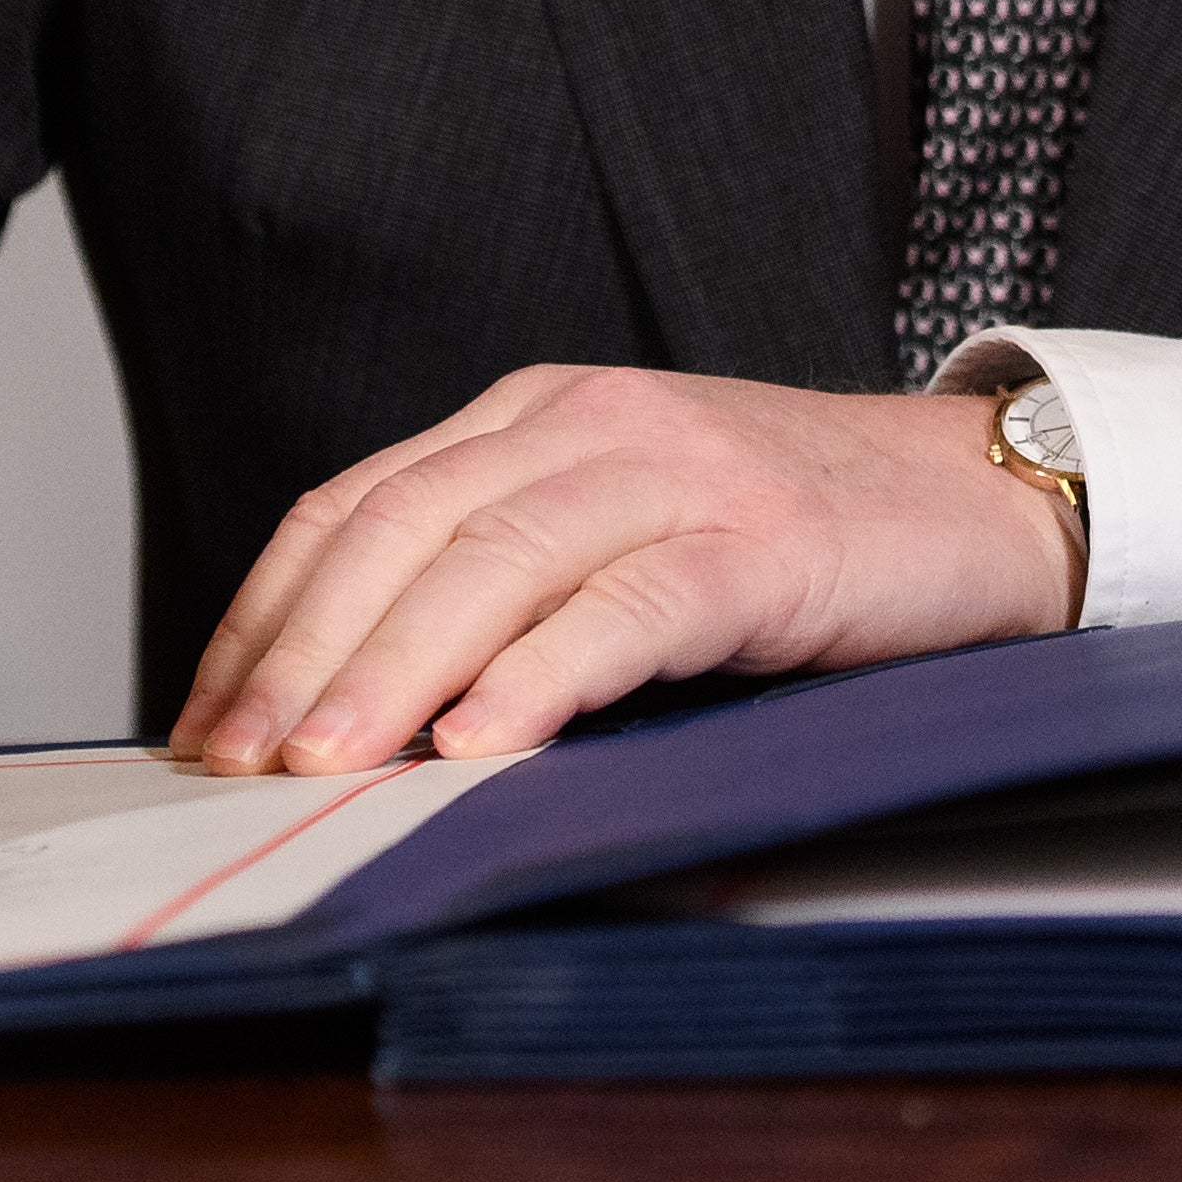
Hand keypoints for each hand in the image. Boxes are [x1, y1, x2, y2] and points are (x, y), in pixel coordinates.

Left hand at [166, 366, 1076, 774]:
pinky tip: (484, 742)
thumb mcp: (619, 534)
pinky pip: (624, 606)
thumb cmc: (791, 540)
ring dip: (394, 672)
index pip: (353, 505)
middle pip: (400, 529)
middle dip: (302, 653)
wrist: (975, 501)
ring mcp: (674, 471)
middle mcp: (586, 420)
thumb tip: (349, 714)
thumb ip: (502, 585)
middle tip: (237, 764)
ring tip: (329, 766)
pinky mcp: (756, 540)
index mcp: (533, 414)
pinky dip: (542, 676)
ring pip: (492, 563)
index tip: (206, 724)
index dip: (264, 615)